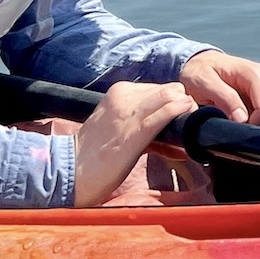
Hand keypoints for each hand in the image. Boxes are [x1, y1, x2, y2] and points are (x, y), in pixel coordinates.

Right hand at [72, 80, 196, 207]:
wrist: (69, 171)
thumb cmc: (93, 153)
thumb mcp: (115, 124)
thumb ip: (138, 118)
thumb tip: (166, 123)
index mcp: (119, 92)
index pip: (158, 87)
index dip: (173, 99)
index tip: (180, 112)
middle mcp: (124, 96)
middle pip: (168, 89)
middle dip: (183, 101)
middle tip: (188, 118)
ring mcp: (129, 112)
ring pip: (170, 96)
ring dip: (186, 107)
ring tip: (190, 121)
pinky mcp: (134, 132)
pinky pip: (164, 114)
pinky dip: (179, 113)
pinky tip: (187, 118)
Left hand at [180, 49, 259, 128]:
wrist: (202, 62)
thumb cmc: (200, 70)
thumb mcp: (204, 83)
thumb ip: (225, 99)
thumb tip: (243, 119)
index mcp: (255, 73)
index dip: (251, 125)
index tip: (234, 127)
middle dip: (254, 125)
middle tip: (233, 122)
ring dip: (256, 122)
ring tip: (235, 116)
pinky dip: (257, 119)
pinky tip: (242, 113)